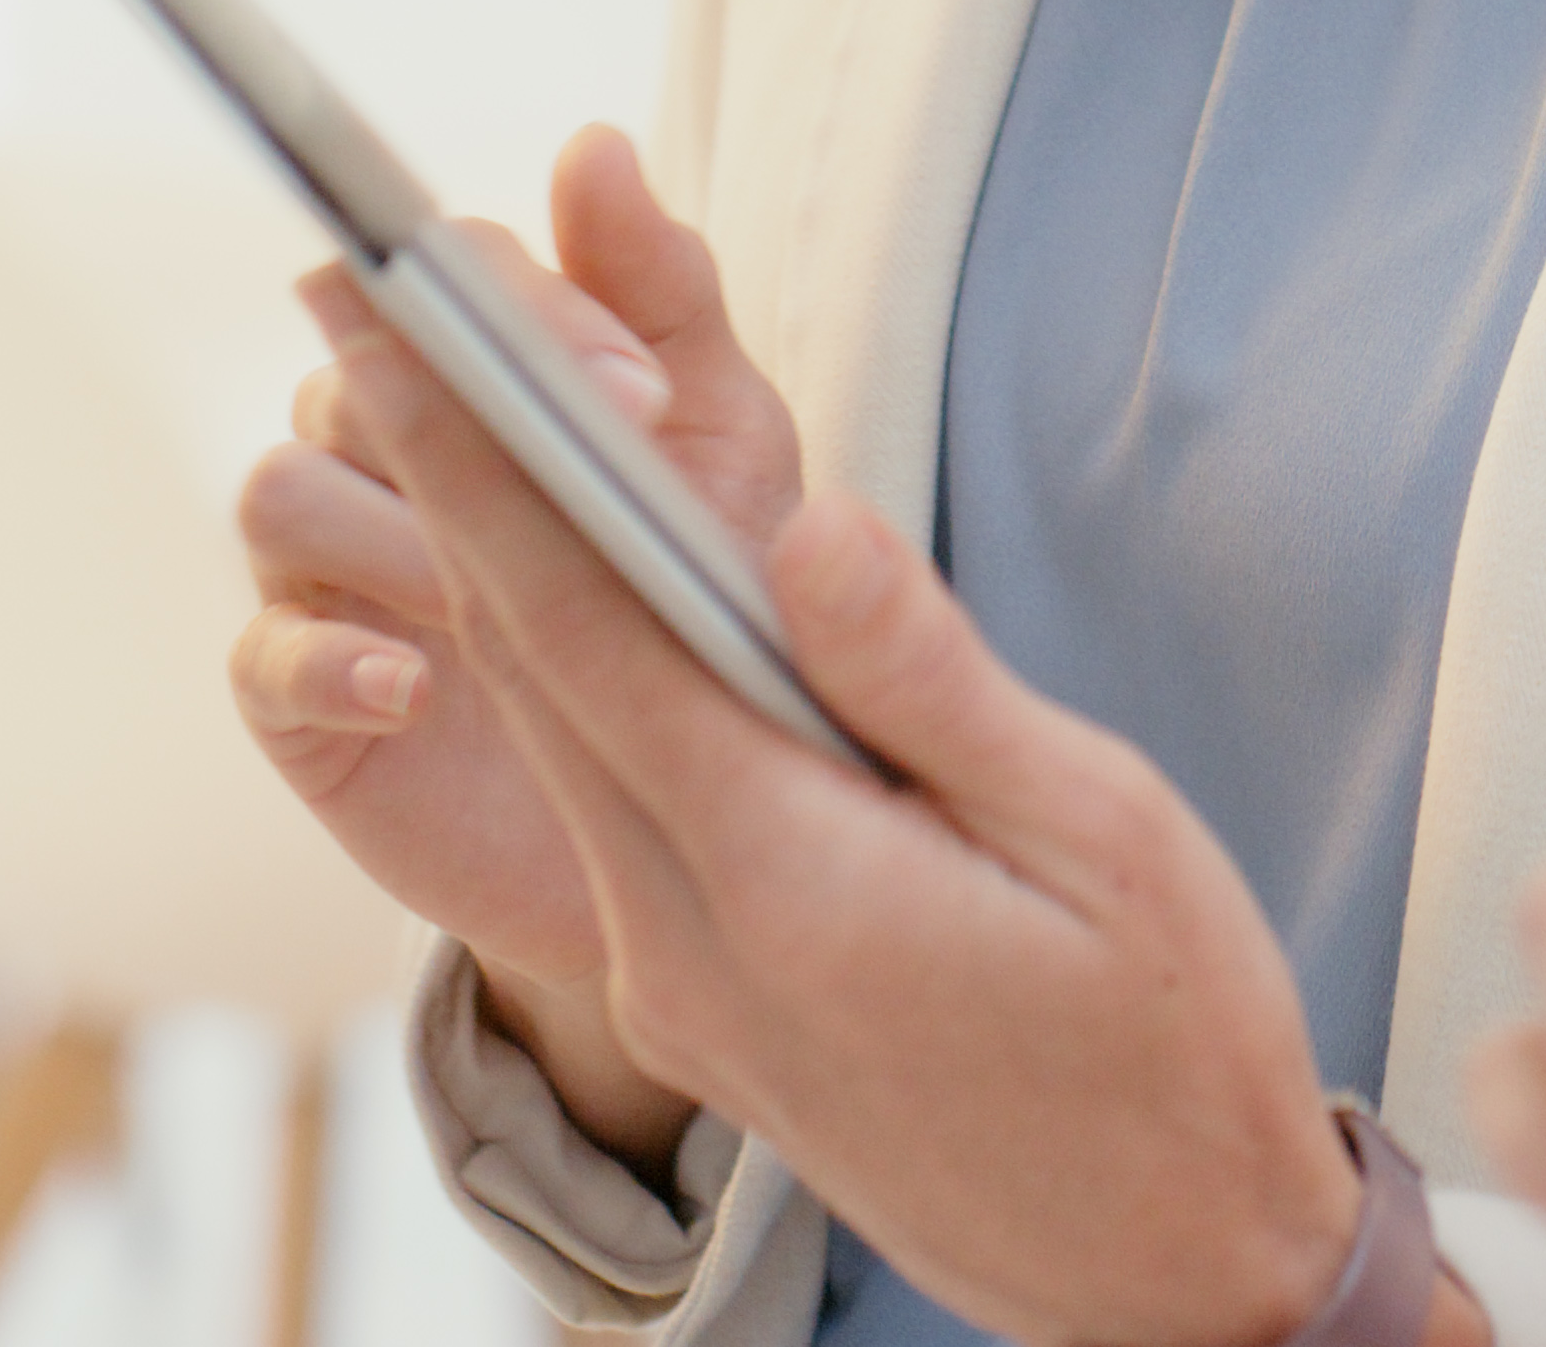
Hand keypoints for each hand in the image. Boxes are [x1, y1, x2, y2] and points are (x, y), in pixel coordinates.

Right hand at [229, 127, 807, 1151]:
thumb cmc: (696, 605)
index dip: (535, 307)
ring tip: (493, 593)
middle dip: (465, 404)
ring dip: (392, 535)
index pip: (456, 274)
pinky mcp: (300, 702)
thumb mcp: (718, 453)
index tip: (641, 386)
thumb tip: (593, 144)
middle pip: (355, 365)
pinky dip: (332, 660)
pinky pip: (262, 653)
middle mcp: (382, 450)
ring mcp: (330, 574)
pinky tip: (416, 685)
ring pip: (284, 489)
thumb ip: (662, 298)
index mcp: (479, 373)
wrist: (685, 826)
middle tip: (592, 466)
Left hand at [323, 259, 1393, 1346]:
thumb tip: (799, 527)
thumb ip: (929, 682)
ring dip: (494, 559)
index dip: (480, 458)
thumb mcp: (1102, 841)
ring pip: (560, 730)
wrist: (1169, 1281)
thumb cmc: (1176, 1050)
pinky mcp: (703, 1001)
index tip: (401, 317)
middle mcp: (687, 939)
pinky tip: (575, 576)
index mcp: (784, 882)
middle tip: (369, 297)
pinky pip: (612, 798)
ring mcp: (681, 982)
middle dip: (443, 470)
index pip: (586, 627)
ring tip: (434, 394)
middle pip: (532, 664)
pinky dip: (576, 663)